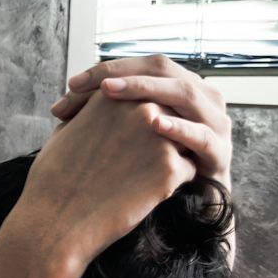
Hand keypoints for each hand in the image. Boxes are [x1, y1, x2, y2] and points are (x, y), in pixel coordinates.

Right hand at [3, 88, 197, 268]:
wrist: (54, 222)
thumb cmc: (52, 181)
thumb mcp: (65, 132)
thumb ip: (92, 112)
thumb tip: (102, 107)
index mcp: (114, 95)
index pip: (147, 99)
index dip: (141, 125)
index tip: (126, 146)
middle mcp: (140, 107)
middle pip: (171, 117)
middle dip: (162, 136)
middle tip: (135, 163)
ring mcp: (159, 137)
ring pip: (185, 141)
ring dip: (171, 156)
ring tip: (140, 177)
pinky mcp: (169, 168)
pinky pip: (189, 170)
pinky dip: (173, 182)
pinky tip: (146, 193)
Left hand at [49, 55, 231, 192]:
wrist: (188, 211)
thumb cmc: (145, 172)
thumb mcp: (125, 138)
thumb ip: (101, 117)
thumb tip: (58, 107)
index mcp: (175, 88)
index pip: (140, 65)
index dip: (105, 70)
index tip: (71, 84)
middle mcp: (199, 97)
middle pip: (162, 69)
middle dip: (120, 75)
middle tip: (83, 83)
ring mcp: (214, 123)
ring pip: (183, 93)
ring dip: (146, 90)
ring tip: (110, 92)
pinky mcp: (219, 153)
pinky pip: (201, 136)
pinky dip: (179, 128)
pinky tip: (155, 125)